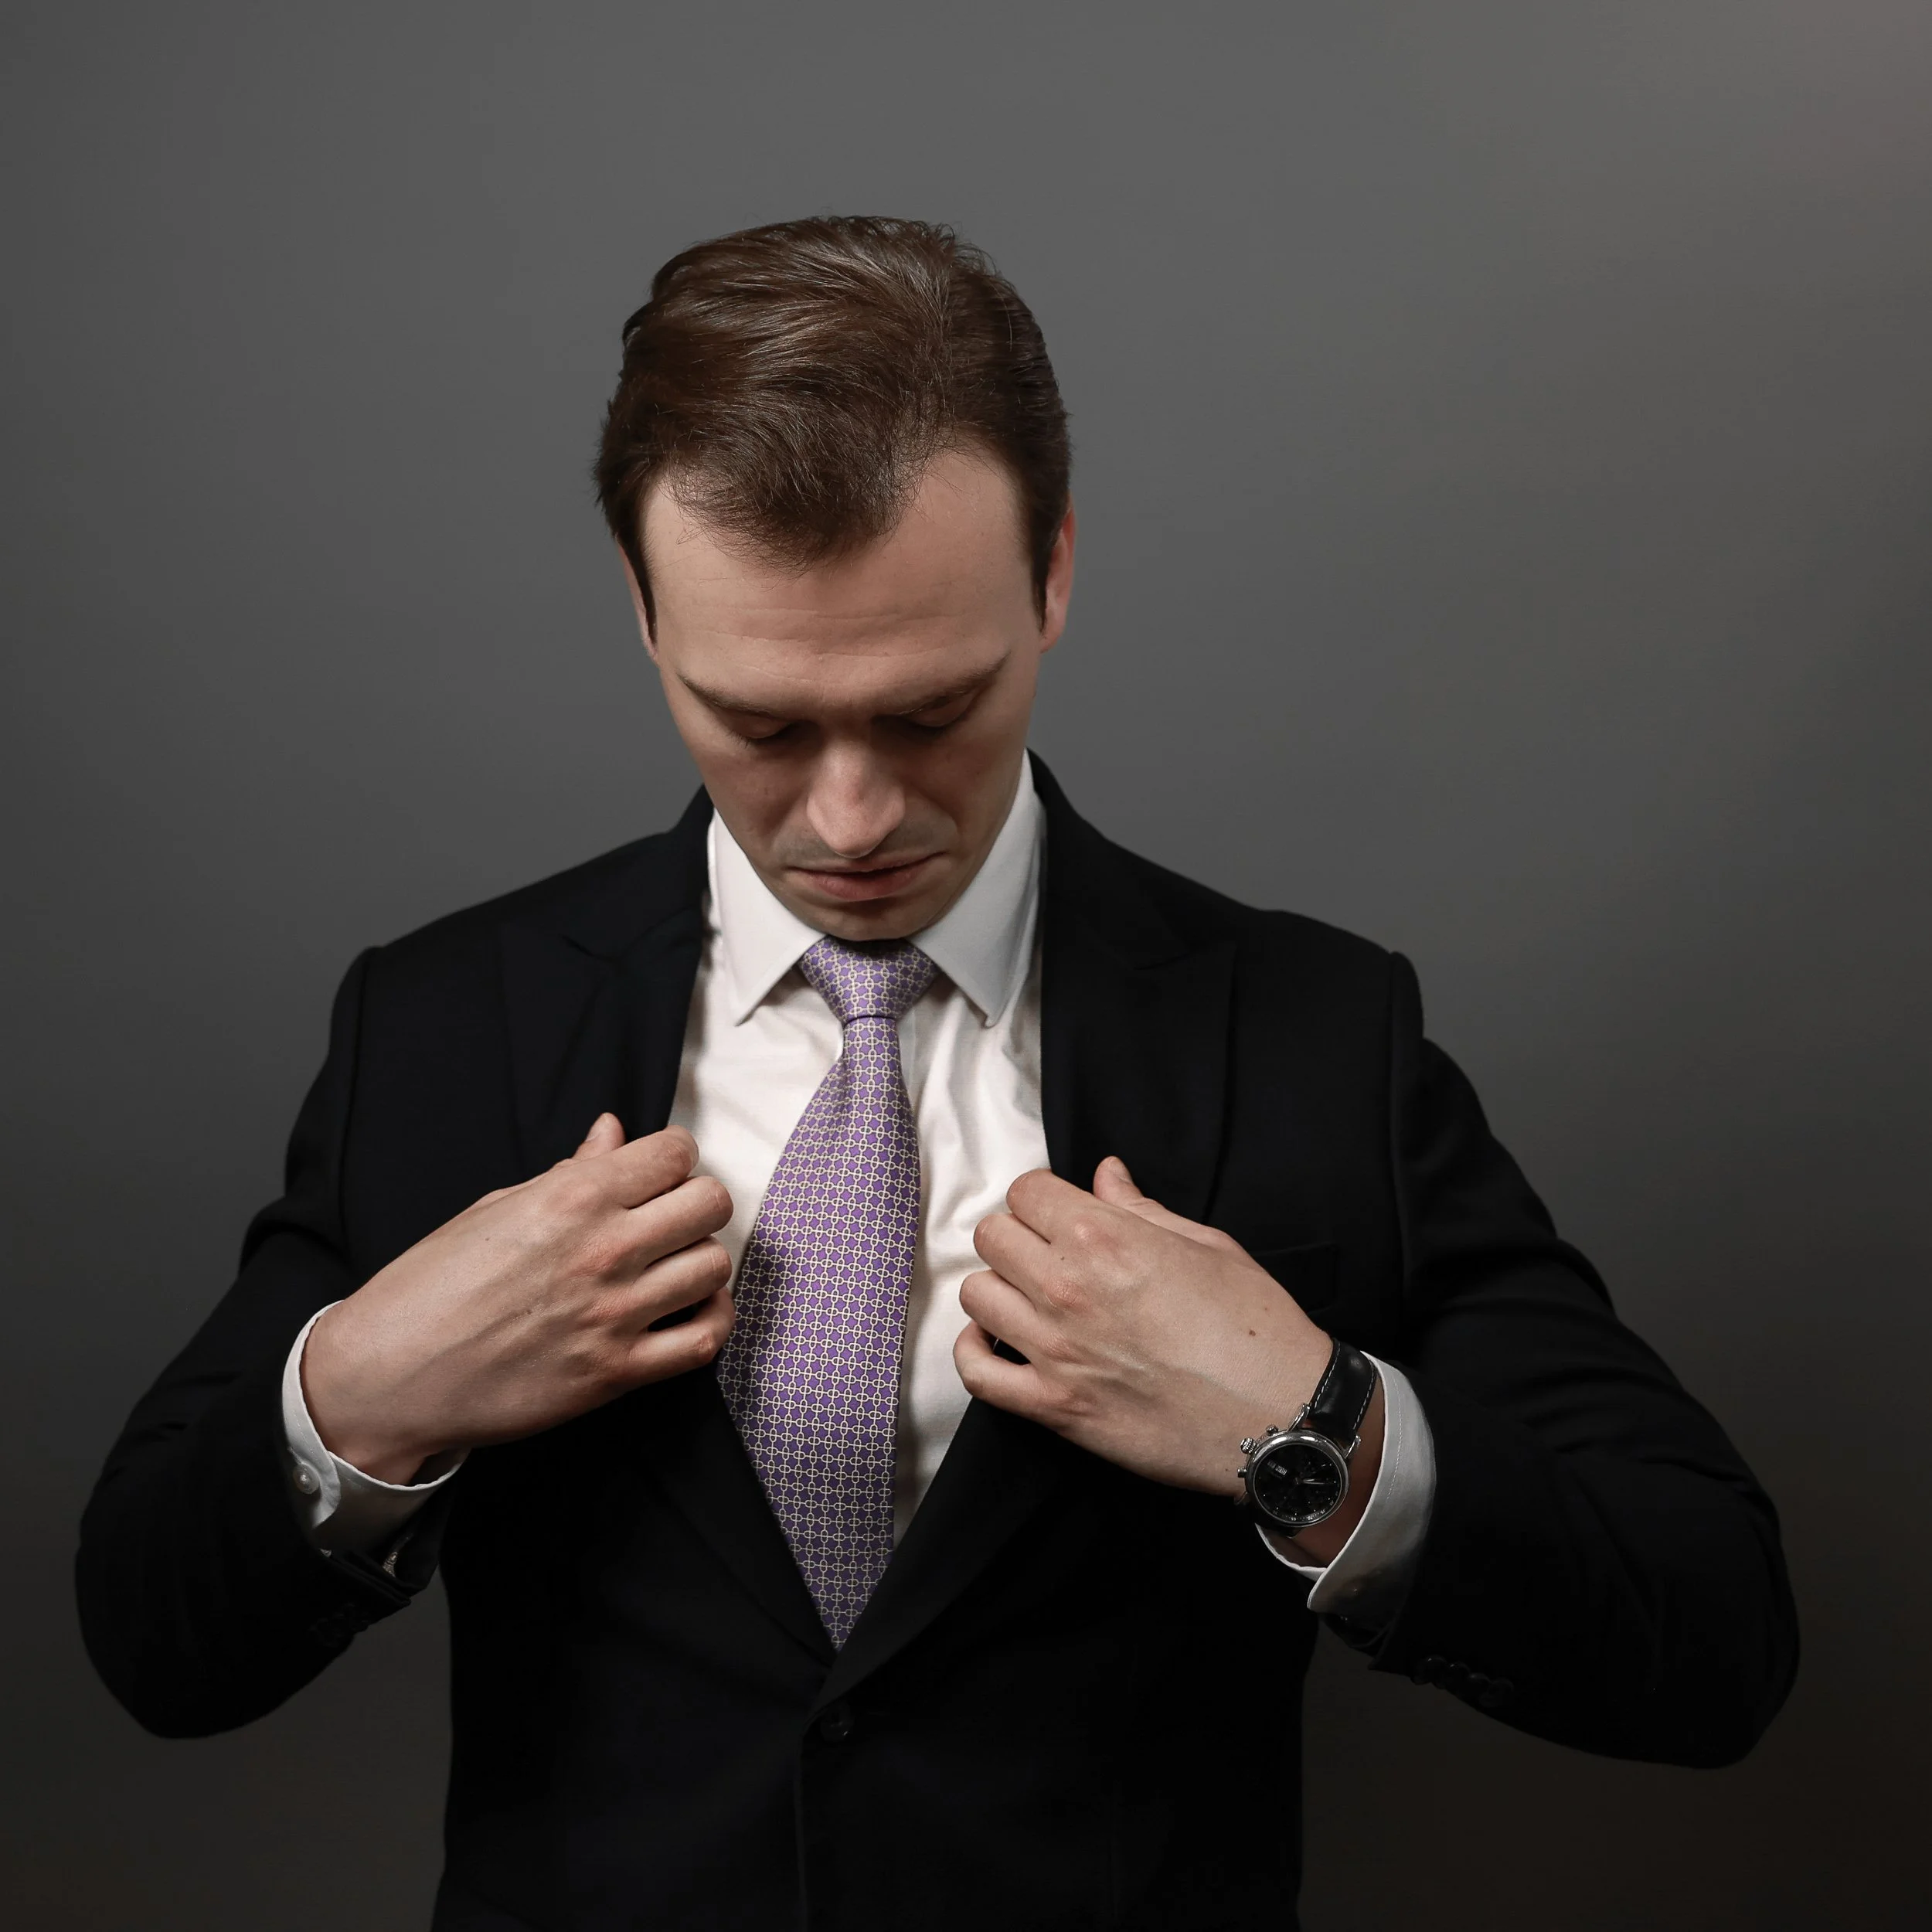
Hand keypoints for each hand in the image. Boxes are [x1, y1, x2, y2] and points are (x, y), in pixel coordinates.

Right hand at [302, 1115, 733, 1482]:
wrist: (389, 1375)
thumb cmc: (430, 1287)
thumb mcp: (495, 1208)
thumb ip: (569, 1171)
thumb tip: (612, 1132)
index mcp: (571, 1198)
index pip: (674, 1153)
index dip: (672, 1158)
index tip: (657, 1173)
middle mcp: (602, 1250)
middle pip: (709, 1203)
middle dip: (695, 1202)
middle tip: (669, 1218)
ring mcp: (613, 1313)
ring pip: (713, 1266)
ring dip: (699, 1260)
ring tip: (671, 1266)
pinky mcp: (615, 1372)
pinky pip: (703, 1341)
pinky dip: (710, 1321)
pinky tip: (690, 1310)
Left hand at [956, 1157, 1381, 1553]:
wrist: (1280, 1418)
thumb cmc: (1257, 1329)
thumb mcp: (1208, 1246)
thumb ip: (1142, 1208)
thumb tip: (1106, 1175)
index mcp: (1106, 1237)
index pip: (1026, 1191)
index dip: (1044, 1199)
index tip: (1062, 1215)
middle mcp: (1068, 1286)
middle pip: (993, 1236)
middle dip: (1018, 1237)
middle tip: (1050, 1256)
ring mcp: (1054, 1349)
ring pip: (976, 1294)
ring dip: (1000, 1290)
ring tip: (1032, 1300)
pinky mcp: (1053, 1406)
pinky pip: (977, 1372)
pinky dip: (976, 1353)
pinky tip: (998, 1342)